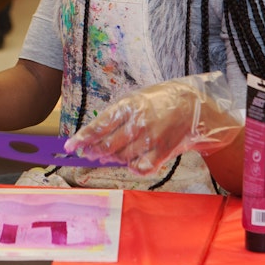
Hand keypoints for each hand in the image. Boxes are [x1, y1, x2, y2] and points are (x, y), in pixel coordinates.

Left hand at [63, 72, 241, 174]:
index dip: (82, 138)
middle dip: (94, 152)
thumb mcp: (138, 97)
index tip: (69, 147)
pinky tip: (131, 162)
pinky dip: (132, 167)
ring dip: (113, 159)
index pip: (99, 125)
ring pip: (122, 157)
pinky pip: (141, 167)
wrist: (195, 106)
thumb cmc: (163, 100)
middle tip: (89, 154)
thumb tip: (98, 133)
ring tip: (110, 156)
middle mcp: (139, 122)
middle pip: (107, 145)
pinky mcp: (162, 152)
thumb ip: (119, 113)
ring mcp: (151, 138)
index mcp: (130, 105)